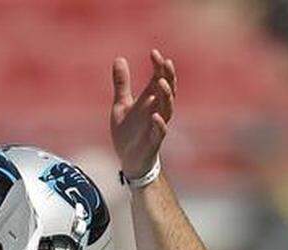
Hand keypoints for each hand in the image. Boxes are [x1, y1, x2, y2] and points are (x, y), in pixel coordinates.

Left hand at [111, 49, 175, 180]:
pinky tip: (155, 115)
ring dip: (166, 95)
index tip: (153, 53)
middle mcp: (156, 110)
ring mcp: (157, 126)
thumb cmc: (128, 132)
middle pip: (168, 90)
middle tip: (166, 62)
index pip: (159, 77)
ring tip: (161, 82)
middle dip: (168, 76)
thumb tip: (119, 58)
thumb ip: (122, 84)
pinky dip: (159, 124)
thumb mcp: (121, 104)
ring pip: (167, 109)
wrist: (128, 160)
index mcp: (150, 99)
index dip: (158, 66)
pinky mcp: (153, 142)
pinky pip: (160, 132)